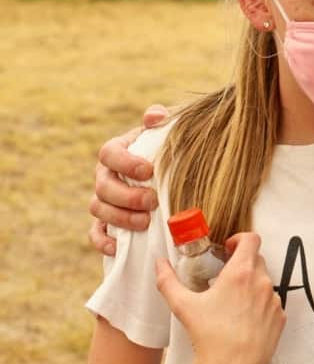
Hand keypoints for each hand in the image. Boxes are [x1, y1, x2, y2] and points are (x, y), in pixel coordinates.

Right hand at [88, 105, 168, 254]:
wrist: (169, 175)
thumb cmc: (166, 152)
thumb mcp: (166, 135)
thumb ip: (160, 122)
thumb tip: (155, 115)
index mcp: (117, 152)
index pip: (109, 154)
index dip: (125, 163)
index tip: (148, 171)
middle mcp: (105, 175)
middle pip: (103, 187)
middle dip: (126, 196)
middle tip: (152, 202)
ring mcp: (103, 200)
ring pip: (98, 209)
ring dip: (120, 218)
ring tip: (145, 223)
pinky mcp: (106, 222)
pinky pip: (95, 233)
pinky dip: (103, 242)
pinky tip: (119, 248)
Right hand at [154, 232, 284, 363]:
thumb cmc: (208, 337)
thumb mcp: (183, 306)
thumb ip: (168, 280)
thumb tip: (159, 263)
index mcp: (241, 273)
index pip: (252, 239)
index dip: (239, 239)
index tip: (227, 249)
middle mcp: (263, 282)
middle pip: (256, 260)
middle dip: (241, 264)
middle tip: (224, 277)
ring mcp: (274, 301)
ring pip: (264, 283)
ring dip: (250, 286)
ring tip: (231, 303)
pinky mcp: (280, 318)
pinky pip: (271, 303)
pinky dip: (259, 305)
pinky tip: (242, 320)